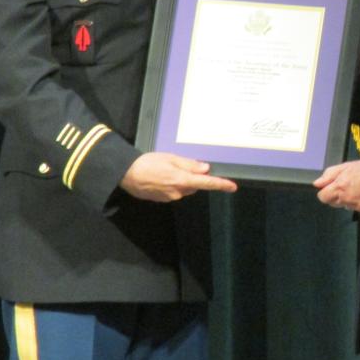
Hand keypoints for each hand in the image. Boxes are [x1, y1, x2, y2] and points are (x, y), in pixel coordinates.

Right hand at [120, 152, 236, 201]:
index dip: (220, 184)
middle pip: (194, 186)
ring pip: (184, 189)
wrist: (126, 174)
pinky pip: (173, 191)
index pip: (206, 184)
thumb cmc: (149, 163)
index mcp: (182, 180)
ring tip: (165, 169)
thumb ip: (190, 165)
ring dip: (181, 180)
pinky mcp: (162, 200)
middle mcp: (178, 192)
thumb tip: (206, 169)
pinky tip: (160, 177)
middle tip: (179, 164)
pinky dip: (172, 184)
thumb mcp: (171, 159)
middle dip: (193, 177)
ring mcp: (170, 198)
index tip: (232, 187)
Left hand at [313, 158, 359, 213]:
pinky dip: (357, 202)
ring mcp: (355, 206)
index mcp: (339, 187)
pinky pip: (355, 208)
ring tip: (356, 188)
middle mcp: (345, 199)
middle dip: (334, 196)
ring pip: (344, 205)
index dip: (325, 191)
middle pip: (332, 203)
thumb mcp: (345, 166)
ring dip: (346, 199)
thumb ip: (329, 175)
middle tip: (344, 186)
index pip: (322, 197)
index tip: (329, 187)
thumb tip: (317, 183)